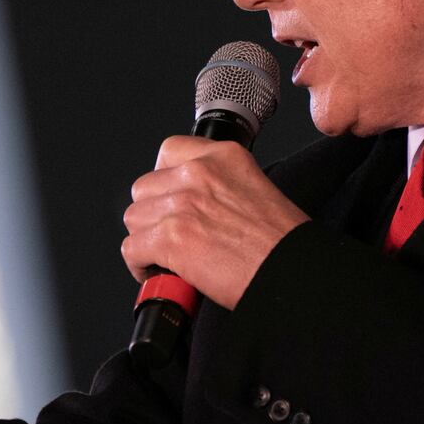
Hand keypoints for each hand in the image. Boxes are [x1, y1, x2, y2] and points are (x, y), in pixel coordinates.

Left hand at [122, 136, 308, 310]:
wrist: (291, 272)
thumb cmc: (281, 243)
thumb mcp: (256, 189)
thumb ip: (220, 185)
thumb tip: (192, 202)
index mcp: (223, 157)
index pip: (170, 151)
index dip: (164, 180)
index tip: (169, 198)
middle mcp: (200, 173)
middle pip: (145, 188)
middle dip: (153, 214)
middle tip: (171, 234)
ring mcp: (183, 204)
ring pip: (134, 218)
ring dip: (146, 239)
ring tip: (165, 256)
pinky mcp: (171, 238)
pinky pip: (132, 248)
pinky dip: (140, 265)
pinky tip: (159, 272)